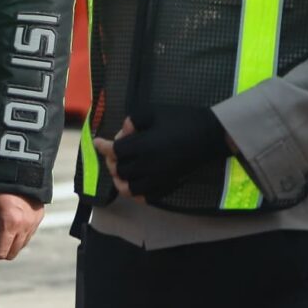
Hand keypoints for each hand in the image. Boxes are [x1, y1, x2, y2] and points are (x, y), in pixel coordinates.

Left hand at [0, 190, 44, 262]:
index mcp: (11, 222)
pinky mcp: (39, 217)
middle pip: (11, 253)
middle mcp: (26, 225)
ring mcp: (34, 222)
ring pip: (21, 246)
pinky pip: (28, 235)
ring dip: (7, 243)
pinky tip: (8, 222)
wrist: (15, 165)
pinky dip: (17, 236)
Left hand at [110, 107, 232, 200]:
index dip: (104, 147)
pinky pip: (145, 196)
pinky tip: (133, 185)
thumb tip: (123, 131)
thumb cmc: (183, 119)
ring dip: (120, 180)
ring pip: (129, 187)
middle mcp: (148, 165)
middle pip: (120, 170)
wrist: (210, 135)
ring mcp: (158, 177)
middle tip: (113, 153)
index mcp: (143, 146)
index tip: (96, 142)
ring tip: (118, 172)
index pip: (116, 151)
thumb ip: (134, 120)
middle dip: (112, 161)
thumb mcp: (155, 111)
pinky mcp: (167, 183)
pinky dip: (135, 193)